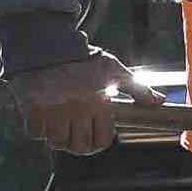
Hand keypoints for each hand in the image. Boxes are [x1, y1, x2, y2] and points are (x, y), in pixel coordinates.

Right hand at [13, 49, 143, 156]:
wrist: (49, 43)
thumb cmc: (83, 57)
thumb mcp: (114, 69)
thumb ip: (137, 89)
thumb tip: (159, 102)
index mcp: (99, 103)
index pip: (103, 140)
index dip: (99, 141)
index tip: (94, 135)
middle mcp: (78, 110)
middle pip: (80, 147)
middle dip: (79, 144)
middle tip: (75, 135)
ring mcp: (54, 111)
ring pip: (57, 143)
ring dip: (57, 137)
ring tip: (59, 124)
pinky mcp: (32, 108)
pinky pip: (35, 133)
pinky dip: (38, 128)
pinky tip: (42, 116)